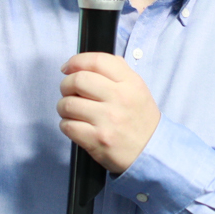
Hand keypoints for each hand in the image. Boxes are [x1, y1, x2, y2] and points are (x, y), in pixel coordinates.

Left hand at [57, 53, 160, 175]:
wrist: (150, 152)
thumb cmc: (140, 120)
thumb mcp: (138, 89)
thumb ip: (118, 71)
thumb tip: (86, 63)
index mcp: (130, 83)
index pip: (97, 61)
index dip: (76, 61)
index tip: (68, 67)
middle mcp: (119, 99)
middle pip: (78, 80)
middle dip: (66, 85)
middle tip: (68, 91)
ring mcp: (108, 120)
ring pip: (68, 104)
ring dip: (63, 106)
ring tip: (71, 111)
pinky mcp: (97, 140)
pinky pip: (68, 126)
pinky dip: (66, 124)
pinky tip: (75, 125)